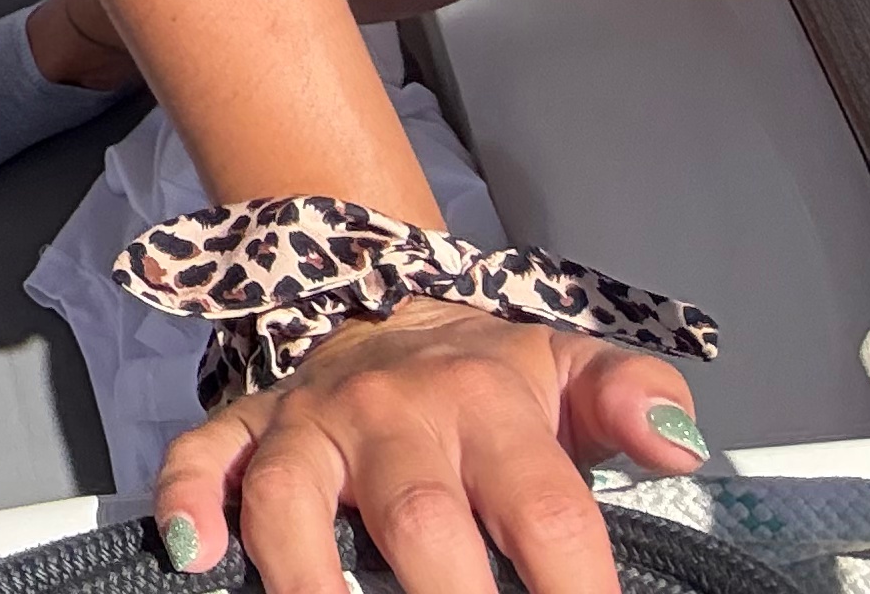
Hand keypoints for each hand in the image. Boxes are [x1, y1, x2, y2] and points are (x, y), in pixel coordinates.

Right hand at [151, 304, 706, 593]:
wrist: (381, 303)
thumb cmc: (490, 373)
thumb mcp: (572, 366)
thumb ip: (634, 397)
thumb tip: (680, 444)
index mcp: (486, 406)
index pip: (545, 510)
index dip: (574, 588)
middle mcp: (391, 415)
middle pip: (418, 518)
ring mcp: (309, 422)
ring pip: (291, 495)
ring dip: (306, 571)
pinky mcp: (245, 426)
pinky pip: (199, 456)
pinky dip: (189, 501)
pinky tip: (194, 553)